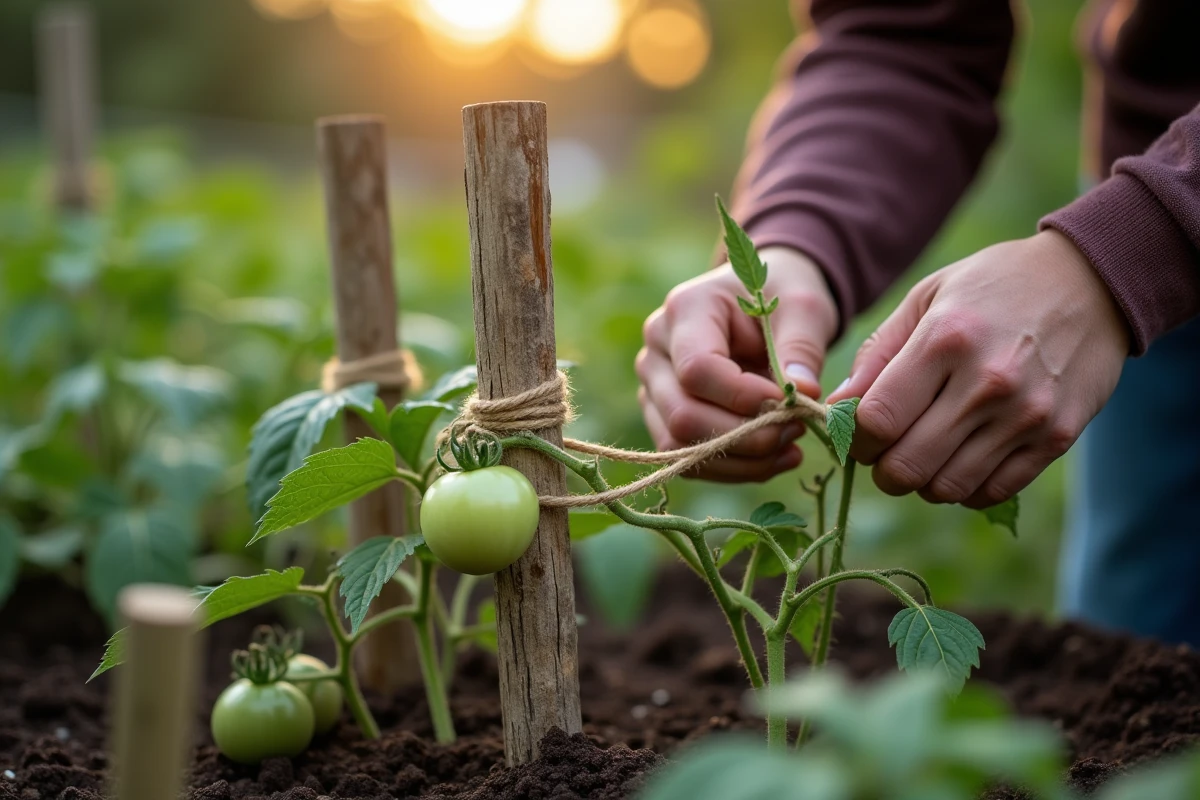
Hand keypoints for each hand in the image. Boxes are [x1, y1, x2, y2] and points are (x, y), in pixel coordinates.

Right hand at [637, 246, 838, 481]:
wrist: (762, 304)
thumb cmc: (781, 298)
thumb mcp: (803, 308)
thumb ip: (802, 347)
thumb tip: (803, 393)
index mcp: (685, 310)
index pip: (697, 369)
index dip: (743, 397)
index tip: (790, 403)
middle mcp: (656, 350)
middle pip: (682, 414)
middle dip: (745, 436)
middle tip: (797, 429)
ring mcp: (653, 387)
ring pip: (679, 445)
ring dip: (741, 459)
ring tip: (791, 446)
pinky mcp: (664, 418)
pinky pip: (689, 459)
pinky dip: (735, 468)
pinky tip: (775, 457)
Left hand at [827, 230, 1128, 507]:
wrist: (1090, 282)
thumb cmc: (992, 287)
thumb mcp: (927, 298)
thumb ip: (877, 354)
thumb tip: (835, 408)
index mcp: (944, 340)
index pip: (875, 422)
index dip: (854, 439)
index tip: (858, 433)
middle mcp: (986, 383)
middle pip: (906, 466)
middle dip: (882, 469)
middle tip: (886, 451)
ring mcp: (1026, 415)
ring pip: (946, 488)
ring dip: (923, 481)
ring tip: (925, 451)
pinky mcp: (1056, 438)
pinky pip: (991, 492)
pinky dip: (965, 487)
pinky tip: (962, 457)